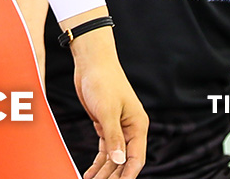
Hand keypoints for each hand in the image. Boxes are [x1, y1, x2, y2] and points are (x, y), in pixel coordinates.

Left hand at [70, 26, 146, 178]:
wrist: (91, 62)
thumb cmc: (102, 80)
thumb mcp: (107, 110)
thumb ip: (113, 137)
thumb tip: (120, 160)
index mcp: (138, 125)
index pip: (136, 157)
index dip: (128, 174)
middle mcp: (130, 129)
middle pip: (124, 160)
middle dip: (114, 176)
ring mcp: (118, 127)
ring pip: (113, 157)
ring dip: (105, 172)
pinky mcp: (105, 124)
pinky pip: (104, 149)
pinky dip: (98, 162)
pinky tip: (91, 173)